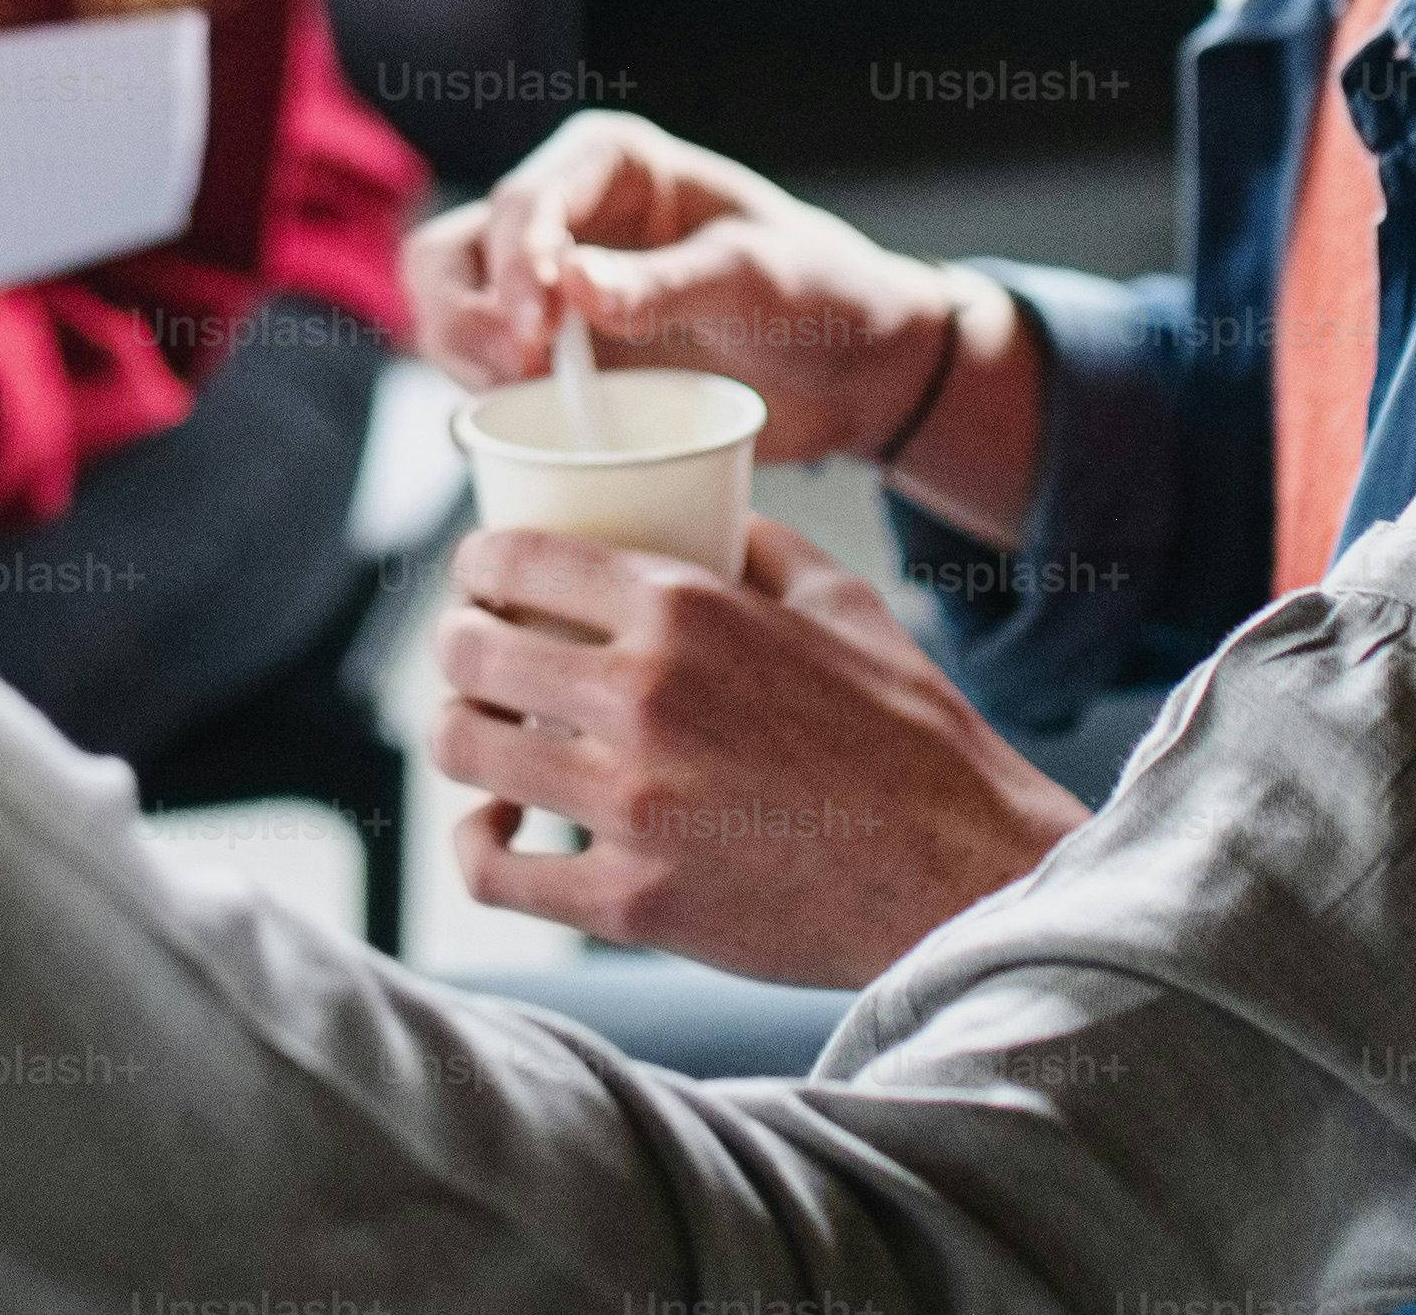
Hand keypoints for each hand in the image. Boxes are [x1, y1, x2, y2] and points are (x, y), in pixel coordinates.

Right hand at [403, 112, 959, 466]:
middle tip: (514, 372)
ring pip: (447, 312)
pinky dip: (478, 404)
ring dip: (459, 358)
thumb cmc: (818, 293)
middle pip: (454, 251)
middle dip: (464, 313)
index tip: (537, 337)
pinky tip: (518, 434)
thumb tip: (573, 288)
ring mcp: (549, 290)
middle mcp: (563, 215)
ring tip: (515, 404)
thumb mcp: (758, 278)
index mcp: (610, 164)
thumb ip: (669, 283)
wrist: (853, 369)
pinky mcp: (552, 359)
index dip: (515, 267)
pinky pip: (479, 375)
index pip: (525, 202)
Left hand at [432, 519, 1086, 988]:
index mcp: (685, 607)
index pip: (516, 559)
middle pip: (469, 652)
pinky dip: (477, 846)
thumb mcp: (843, 602)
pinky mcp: (631, 902)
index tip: (479, 581)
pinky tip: (495, 829)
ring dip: (458, 734)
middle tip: (471, 657)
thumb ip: (757, 546)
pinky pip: (495, 871)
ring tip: (479, 735)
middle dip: (455, 646)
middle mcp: (642, 695)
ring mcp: (630, 804)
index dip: (477, 565)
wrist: (960, 873)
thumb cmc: (912, 736)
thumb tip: (703, 513)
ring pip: (462, 750)